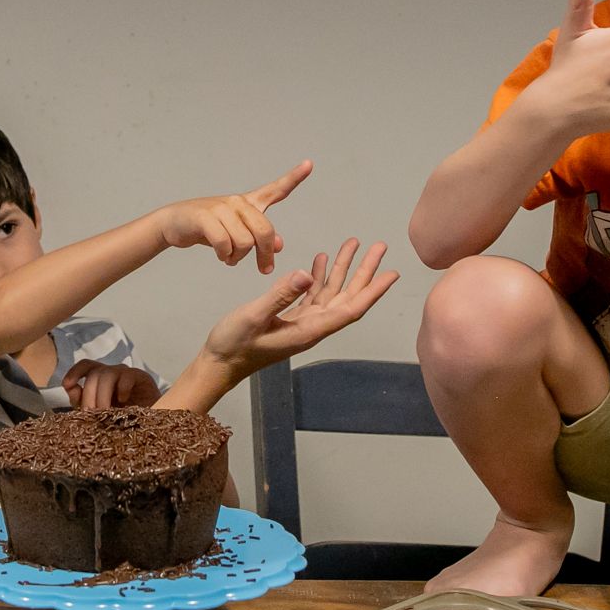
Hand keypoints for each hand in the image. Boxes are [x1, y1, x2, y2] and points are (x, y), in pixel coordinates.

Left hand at [62, 360, 160, 409]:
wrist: (151, 421)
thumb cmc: (122, 416)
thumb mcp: (98, 412)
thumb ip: (82, 401)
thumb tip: (72, 389)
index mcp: (100, 377)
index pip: (85, 366)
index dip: (75, 372)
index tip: (67, 385)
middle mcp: (112, 372)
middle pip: (94, 373)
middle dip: (89, 394)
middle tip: (91, 413)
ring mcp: (127, 373)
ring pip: (107, 374)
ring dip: (102, 395)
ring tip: (105, 413)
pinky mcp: (142, 378)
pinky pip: (127, 377)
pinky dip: (121, 389)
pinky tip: (123, 403)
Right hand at [155, 160, 311, 272]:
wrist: (174, 223)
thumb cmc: (208, 229)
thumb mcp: (237, 233)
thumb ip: (260, 239)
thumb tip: (279, 245)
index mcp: (249, 204)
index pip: (275, 190)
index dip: (294, 178)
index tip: (310, 164)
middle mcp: (238, 202)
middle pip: (265, 231)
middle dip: (265, 254)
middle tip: (263, 268)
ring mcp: (221, 208)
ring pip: (244, 242)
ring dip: (238, 258)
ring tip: (230, 258)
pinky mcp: (205, 217)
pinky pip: (224, 244)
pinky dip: (225, 256)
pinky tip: (222, 256)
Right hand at [201, 238, 399, 374]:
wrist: (218, 365)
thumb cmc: (233, 345)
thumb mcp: (254, 316)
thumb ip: (279, 294)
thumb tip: (305, 273)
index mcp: (309, 330)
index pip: (350, 309)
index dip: (372, 291)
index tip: (391, 273)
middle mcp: (312, 327)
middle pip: (346, 298)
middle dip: (364, 272)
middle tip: (379, 247)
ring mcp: (302, 323)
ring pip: (330, 294)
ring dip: (342, 269)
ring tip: (354, 244)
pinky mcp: (289, 319)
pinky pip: (312, 296)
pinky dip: (318, 276)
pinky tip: (320, 260)